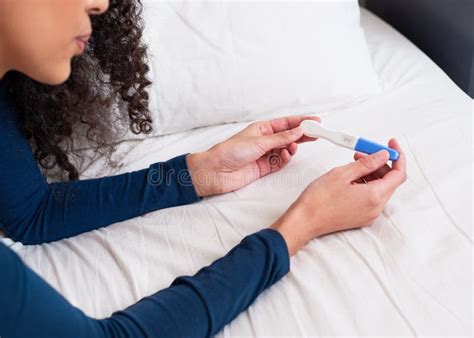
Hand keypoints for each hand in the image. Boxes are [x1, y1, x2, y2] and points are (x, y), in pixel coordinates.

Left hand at [186, 115, 320, 196]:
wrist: (216, 172)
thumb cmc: (231, 152)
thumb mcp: (259, 142)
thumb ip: (281, 138)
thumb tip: (299, 130)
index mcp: (262, 129)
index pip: (286, 123)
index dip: (302, 121)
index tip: (316, 121)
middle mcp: (265, 141)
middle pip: (289, 136)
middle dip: (302, 135)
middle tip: (316, 135)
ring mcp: (265, 154)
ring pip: (286, 150)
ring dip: (292, 149)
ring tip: (292, 149)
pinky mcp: (264, 168)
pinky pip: (281, 162)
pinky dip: (286, 159)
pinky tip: (285, 156)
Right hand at [271, 139, 406, 255]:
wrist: (304, 221)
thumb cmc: (319, 200)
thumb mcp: (342, 174)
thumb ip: (367, 163)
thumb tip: (382, 156)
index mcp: (375, 196)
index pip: (399, 174)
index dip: (397, 157)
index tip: (391, 145)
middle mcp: (376, 208)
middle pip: (390, 181)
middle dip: (381, 163)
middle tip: (365, 151)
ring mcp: (369, 214)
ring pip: (379, 188)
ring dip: (371, 173)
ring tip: (353, 162)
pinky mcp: (360, 217)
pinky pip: (370, 197)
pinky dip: (365, 183)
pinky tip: (351, 176)